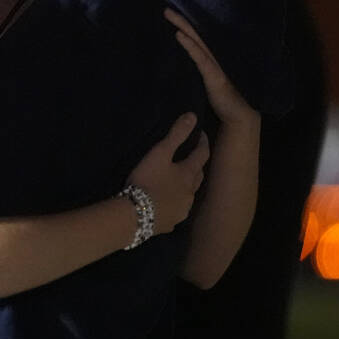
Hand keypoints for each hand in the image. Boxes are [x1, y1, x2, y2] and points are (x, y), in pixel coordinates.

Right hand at [127, 113, 208, 233]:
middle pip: (198, 175)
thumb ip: (176, 134)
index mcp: (189, 174)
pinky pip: (178, 210)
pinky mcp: (171, 222)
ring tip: (177, 180)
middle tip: (190, 156)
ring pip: (189, 194)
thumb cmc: (148, 180)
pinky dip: (175, 203)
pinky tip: (167, 203)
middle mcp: (190, 192)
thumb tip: (193, 115)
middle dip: (197, 165)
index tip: (200, 134)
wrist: (136, 216)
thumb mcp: (160, 153)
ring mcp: (182, 209)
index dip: (203, 142)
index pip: (202, 154)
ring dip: (186, 186)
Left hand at [164, 8, 257, 128]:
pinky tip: (179, 35)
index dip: (183, 23)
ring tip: (169, 14)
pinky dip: (189, 45)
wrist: (238, 115)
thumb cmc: (221, 97)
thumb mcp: (204, 80)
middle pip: (195, 33)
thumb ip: (195, 69)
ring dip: (182, 26)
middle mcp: (214, 56)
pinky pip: (199, 57)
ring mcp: (215, 64)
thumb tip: (175, 64)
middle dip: (180, 19)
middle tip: (165, 6)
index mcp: (211, 57)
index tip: (169, 10)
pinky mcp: (214, 75)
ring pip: (196, 40)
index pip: (196, 36)